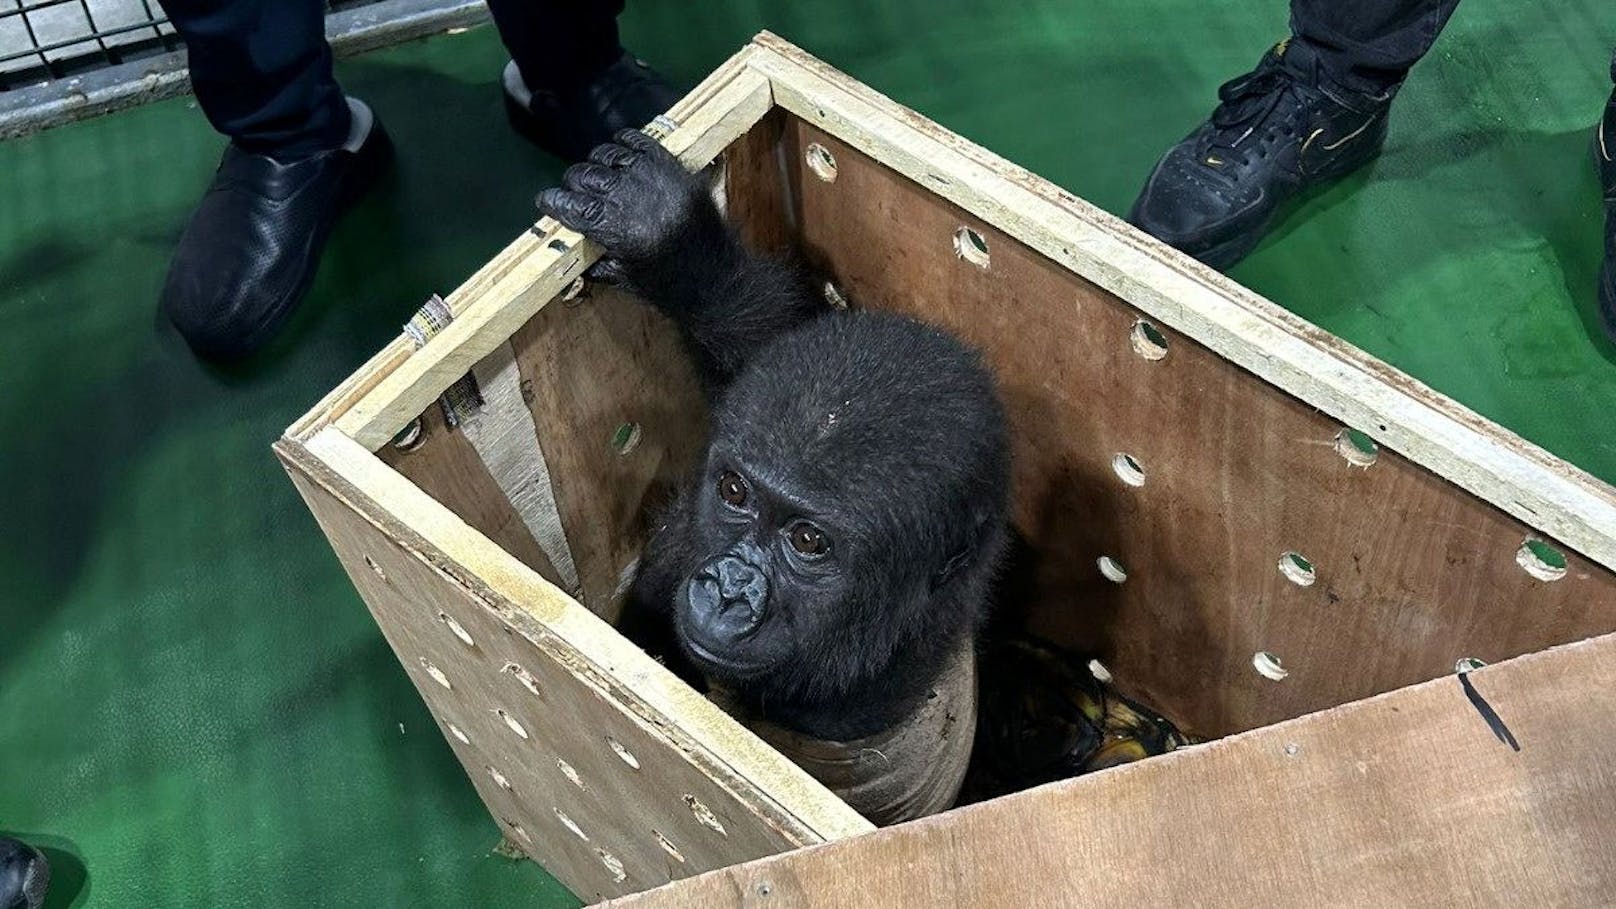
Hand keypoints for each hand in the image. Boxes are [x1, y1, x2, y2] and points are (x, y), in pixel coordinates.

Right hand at [536, 129, 706, 286]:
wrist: (720, 282)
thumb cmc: (671, 289)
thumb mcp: (626, 280)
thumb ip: (595, 259)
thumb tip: (569, 244)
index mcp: (620, 232)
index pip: (575, 206)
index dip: (555, 202)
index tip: (545, 202)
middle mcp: (636, 200)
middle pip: (588, 177)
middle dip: (573, 184)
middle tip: (571, 192)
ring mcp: (658, 181)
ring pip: (611, 156)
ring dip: (596, 164)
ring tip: (595, 174)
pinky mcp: (676, 170)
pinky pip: (641, 143)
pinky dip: (625, 143)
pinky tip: (618, 150)